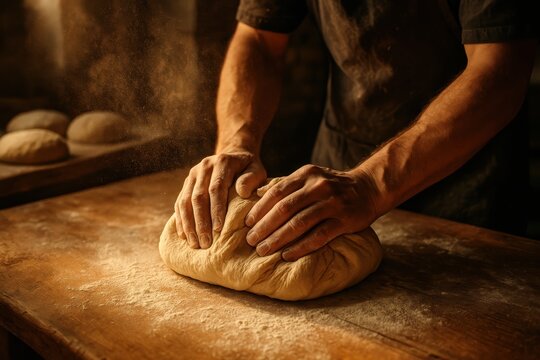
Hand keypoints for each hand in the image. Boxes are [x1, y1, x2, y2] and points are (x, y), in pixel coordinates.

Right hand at [174, 150, 265, 248]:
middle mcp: (204, 167)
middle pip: (198, 197)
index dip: (216, 209)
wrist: (233, 156)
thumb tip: (242, 192)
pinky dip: (181, 220)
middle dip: (201, 222)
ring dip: (188, 224)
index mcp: (221, 162)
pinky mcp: (186, 183)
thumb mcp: (256, 170)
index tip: (218, 229)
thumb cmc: (248, 169)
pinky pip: (179, 203)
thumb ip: (251, 179)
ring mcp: (192, 175)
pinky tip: (185, 235)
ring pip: (185, 201)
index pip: (216, 188)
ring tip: (194, 243)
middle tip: (205, 243)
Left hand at [245, 164, 378, 260]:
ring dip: (278, 239)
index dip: (260, 209)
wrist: (369, 188)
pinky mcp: (344, 220)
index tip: (247, 223)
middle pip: (285, 208)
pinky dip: (301, 247)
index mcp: (306, 174)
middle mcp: (318, 186)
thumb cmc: (333, 186)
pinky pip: (318, 236)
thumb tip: (257, 193)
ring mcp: (332, 203)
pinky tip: (287, 255)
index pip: (277, 192)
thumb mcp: (310, 176)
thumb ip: (286, 184)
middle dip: (265, 227)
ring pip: (299, 223)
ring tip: (263, 250)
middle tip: (251, 241)